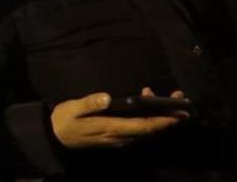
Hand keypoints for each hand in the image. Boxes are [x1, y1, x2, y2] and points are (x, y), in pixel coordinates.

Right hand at [51, 88, 186, 148]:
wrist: (55, 137)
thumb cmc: (65, 120)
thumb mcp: (73, 108)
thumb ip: (90, 103)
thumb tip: (106, 98)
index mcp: (110, 128)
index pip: (142, 127)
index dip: (162, 122)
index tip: (178, 114)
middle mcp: (119, 137)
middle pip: (149, 130)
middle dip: (168, 117)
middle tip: (181, 100)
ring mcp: (119, 139)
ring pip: (145, 130)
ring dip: (159, 117)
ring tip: (166, 98)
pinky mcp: (117, 137)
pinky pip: (138, 130)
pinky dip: (148, 118)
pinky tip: (146, 103)